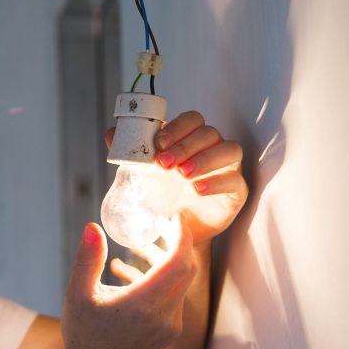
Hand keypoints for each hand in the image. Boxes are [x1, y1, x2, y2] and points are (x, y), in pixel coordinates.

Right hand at [59, 215, 195, 348]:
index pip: (179, 262)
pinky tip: (128, 276)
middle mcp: (164, 315)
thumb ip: (87, 259)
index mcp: (144, 304)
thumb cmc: (84, 337)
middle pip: (185, 269)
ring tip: (135, 249)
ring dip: (164, 261)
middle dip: (176, 243)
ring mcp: (170, 325)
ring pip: (179, 283)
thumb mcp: (78, 295)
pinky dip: (159, 280)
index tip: (173, 217)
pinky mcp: (169, 331)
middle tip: (160, 224)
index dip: (181, 235)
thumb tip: (92, 227)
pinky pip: (172, 297)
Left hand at [105, 111, 247, 244]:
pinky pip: (234, 180)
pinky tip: (197, 190)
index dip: (177, 127)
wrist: (176, 229)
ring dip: (204, 160)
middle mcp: (212, 148)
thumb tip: (111, 134)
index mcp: (191, 138)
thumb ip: (129, 152)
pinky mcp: (237, 190)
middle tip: (164, 164)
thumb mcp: (142, 173)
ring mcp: (228, 167)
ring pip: (229, 149)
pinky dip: (216, 182)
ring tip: (182, 175)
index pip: (192, 119)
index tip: (159, 143)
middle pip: (209, 133)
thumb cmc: (162, 194)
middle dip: (185, 146)